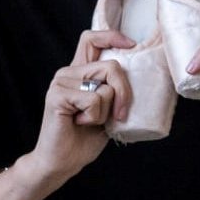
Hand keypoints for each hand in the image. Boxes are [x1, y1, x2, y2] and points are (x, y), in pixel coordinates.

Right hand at [29, 29, 133, 180]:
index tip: (132, 45)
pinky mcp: (57, 95)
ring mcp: (60, 82)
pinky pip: (93, 100)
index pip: (92, 39)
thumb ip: (114, 91)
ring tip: (89, 121)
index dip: (112, 36)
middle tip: (119, 115)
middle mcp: (68, 73)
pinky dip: (94, 118)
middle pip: (111, 65)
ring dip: (106, 111)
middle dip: (124, 92)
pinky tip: (79, 124)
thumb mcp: (107, 111)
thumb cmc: (85, 138)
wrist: (62, 162)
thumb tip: (141, 78)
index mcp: (79, 72)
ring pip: (105, 87)